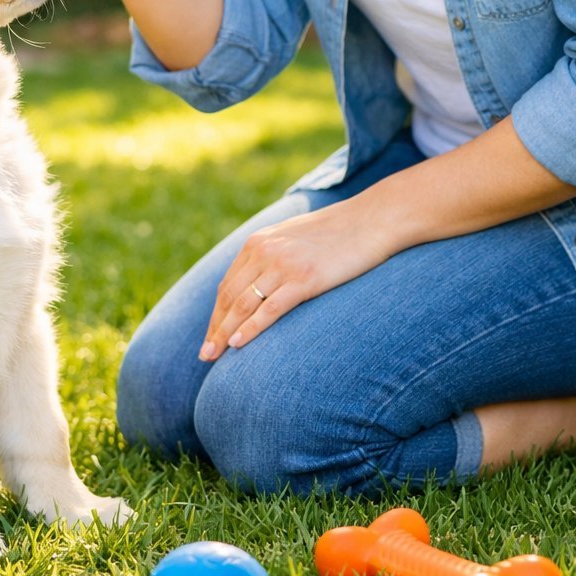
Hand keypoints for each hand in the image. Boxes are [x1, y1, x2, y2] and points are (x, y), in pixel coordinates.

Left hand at [198, 199, 397, 360]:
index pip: (227, 285)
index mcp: (258, 243)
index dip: (216, 314)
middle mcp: (264, 252)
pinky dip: (251, 328)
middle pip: (229, 298)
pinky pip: (269, 309)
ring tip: (213, 356)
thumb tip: (263, 282)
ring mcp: (283, 265)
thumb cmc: (338, 233)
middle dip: (215, 328)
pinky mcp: (304, 279)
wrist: (371, 220)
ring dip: (225, 333)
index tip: (211, 336)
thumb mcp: (294, 239)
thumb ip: (274, 255)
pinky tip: (238, 344)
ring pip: (243, 305)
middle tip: (204, 354)